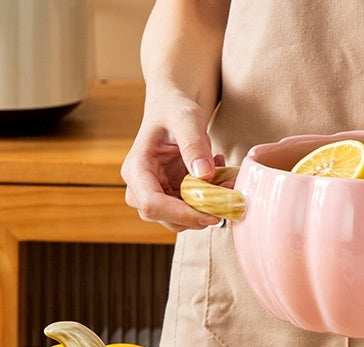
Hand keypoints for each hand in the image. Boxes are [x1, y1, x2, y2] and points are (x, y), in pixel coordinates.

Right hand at [121, 92, 223, 232]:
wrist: (174, 110)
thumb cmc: (174, 108)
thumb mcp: (186, 118)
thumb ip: (194, 144)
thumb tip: (204, 175)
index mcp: (136, 169)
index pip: (151, 204)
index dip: (181, 214)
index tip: (211, 214)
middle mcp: (139, 189)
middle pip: (166, 219)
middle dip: (199, 213)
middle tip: (228, 194)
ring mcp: (155, 197)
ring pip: (181, 221)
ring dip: (207, 209)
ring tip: (223, 178)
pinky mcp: (170, 200)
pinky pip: (191, 212)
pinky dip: (209, 202)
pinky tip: (217, 177)